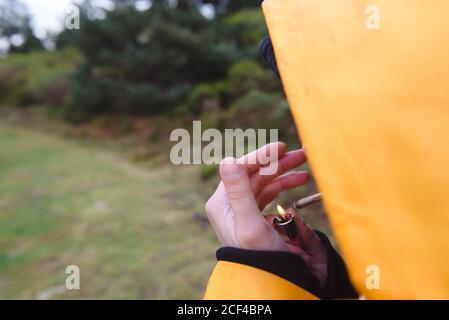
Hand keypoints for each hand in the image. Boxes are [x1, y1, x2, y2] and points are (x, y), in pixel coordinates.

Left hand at [205, 143, 327, 285]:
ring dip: (284, 173)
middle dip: (278, 163)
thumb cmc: (259, 257)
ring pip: (264, 182)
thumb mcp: (250, 224)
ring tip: (304, 168)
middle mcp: (231, 204)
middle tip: (301, 154)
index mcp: (222, 203)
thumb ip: (240, 191)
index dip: (261, 156)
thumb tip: (227, 159)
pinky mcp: (257, 217)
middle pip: (255, 174)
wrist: (273, 281)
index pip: (240, 169)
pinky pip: (270, 195)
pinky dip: (284, 186)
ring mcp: (244, 210)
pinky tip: (298, 182)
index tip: (281, 147)